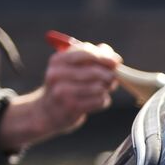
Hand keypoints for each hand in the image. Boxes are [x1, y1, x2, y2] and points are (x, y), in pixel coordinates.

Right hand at [0, 42, 120, 154]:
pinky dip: (103, 100)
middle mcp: (56, 75)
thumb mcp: (74, 66)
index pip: (86, 53)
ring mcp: (62, 92)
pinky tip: (97, 100)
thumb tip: (115, 58)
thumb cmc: (67, 84)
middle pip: (94, 71)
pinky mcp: (71, 107)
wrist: (49, 111)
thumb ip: (94, 56)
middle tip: (113, 78)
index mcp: (57, 60)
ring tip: (103, 89)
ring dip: (106, 88)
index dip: (104, 57)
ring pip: (98, 87)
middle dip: (108, 75)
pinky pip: (99, 101)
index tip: (116, 62)